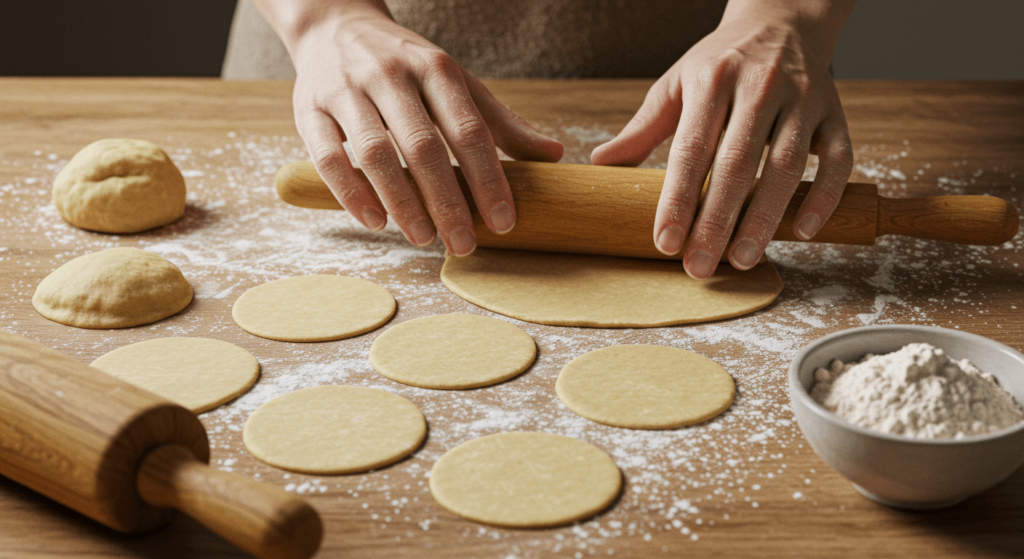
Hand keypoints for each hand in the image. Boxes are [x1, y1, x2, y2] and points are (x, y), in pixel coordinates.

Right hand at [262, 1, 562, 254]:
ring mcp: (346, 90)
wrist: (335, 24)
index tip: (503, 222)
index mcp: (435, 68)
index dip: (488, 180)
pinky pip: (329, 158)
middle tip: (464, 245)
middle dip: (447, 202)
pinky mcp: (309, 108)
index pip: (469, 130)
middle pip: (424, 147)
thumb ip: (499, 121)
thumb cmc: (406, 64)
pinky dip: (353, 194)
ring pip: (376, 154)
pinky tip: (377, 222)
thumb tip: (553, 156)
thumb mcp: (456, 81)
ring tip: (424, 238)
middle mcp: (391, 75)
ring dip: (403, 203)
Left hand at [592, 0, 855, 278]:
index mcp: (713, 79)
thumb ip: (643, 127)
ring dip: (765, 218)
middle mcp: (761, 86)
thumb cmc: (720, 62)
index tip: (666, 242)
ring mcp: (804, 99)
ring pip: (787, 166)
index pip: (692, 148)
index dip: (678, 199)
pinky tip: (802, 231)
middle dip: (717, 221)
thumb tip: (600, 163)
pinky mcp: (835, 113)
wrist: (781, 20)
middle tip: (698, 266)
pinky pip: (838, 159)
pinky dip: (823, 197)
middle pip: (738, 163)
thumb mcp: (676, 83)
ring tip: (741, 259)